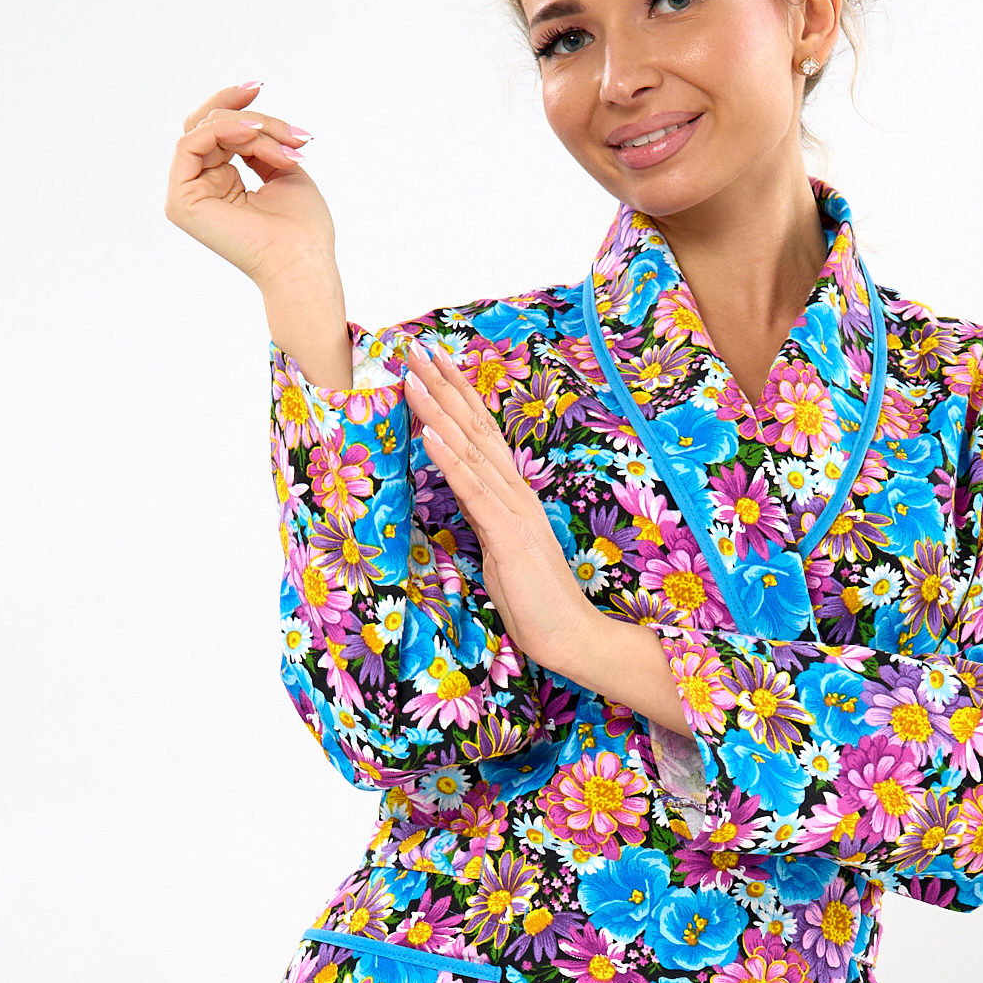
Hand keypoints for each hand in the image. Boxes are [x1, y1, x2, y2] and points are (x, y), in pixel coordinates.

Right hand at [164, 79, 332, 294]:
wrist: (302, 261)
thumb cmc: (302, 228)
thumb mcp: (283, 168)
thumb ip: (259, 142)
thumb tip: (248, 117)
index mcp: (219, 184)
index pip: (215, 131)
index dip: (234, 105)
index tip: (258, 86)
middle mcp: (198, 189)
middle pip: (206, 125)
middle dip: (248, 116)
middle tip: (285, 127)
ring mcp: (186, 196)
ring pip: (203, 130)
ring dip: (248, 128)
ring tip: (283, 146)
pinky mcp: (181, 202)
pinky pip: (190, 144)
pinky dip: (225, 132)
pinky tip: (255, 135)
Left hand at [403, 338, 688, 730]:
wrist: (570, 634)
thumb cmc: (535, 600)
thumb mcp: (500, 548)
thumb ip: (483, 515)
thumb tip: (462, 490)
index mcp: (512, 494)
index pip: (480, 434)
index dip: (456, 395)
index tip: (431, 363)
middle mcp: (515, 492)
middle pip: (475, 427)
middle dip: (443, 385)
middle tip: (414, 348)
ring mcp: (513, 511)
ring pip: (470, 450)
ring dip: (439, 411)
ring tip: (413, 377)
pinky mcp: (508, 535)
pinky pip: (473, 490)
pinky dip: (449, 459)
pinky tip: (429, 434)